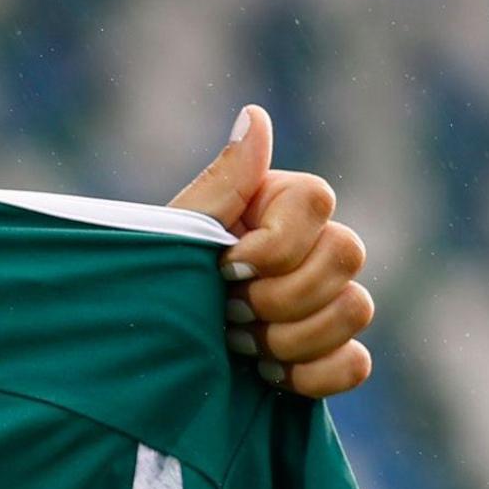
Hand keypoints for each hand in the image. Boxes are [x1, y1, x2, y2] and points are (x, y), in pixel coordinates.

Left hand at [170, 105, 371, 398]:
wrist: (132, 359)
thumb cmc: (146, 284)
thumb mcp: (176, 233)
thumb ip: (223, 182)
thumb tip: (255, 114)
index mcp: (275, 206)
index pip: (318, 200)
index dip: (276, 244)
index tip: (225, 269)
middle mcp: (309, 248)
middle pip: (348, 253)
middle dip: (279, 294)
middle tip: (225, 312)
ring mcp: (323, 304)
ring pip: (357, 308)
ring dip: (289, 336)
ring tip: (237, 345)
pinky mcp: (324, 357)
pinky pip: (356, 363)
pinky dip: (314, 373)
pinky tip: (267, 375)